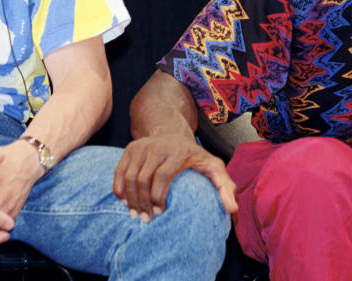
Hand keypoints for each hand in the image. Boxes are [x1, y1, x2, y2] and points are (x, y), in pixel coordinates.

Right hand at [113, 135, 237, 221]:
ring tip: (135, 214)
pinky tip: (125, 202)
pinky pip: (119, 172)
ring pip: (129, 177)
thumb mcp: (213, 166)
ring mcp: (141, 147)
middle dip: (142, 203)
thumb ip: (225, 186)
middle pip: (142, 179)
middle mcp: (157, 147)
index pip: (162, 176)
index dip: (158, 197)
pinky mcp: (130, 149)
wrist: (172, 131)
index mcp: (177, 152)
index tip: (160, 213)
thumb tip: (233, 208)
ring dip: (130, 199)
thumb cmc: (194, 156)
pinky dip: (119, 189)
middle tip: (146, 220)